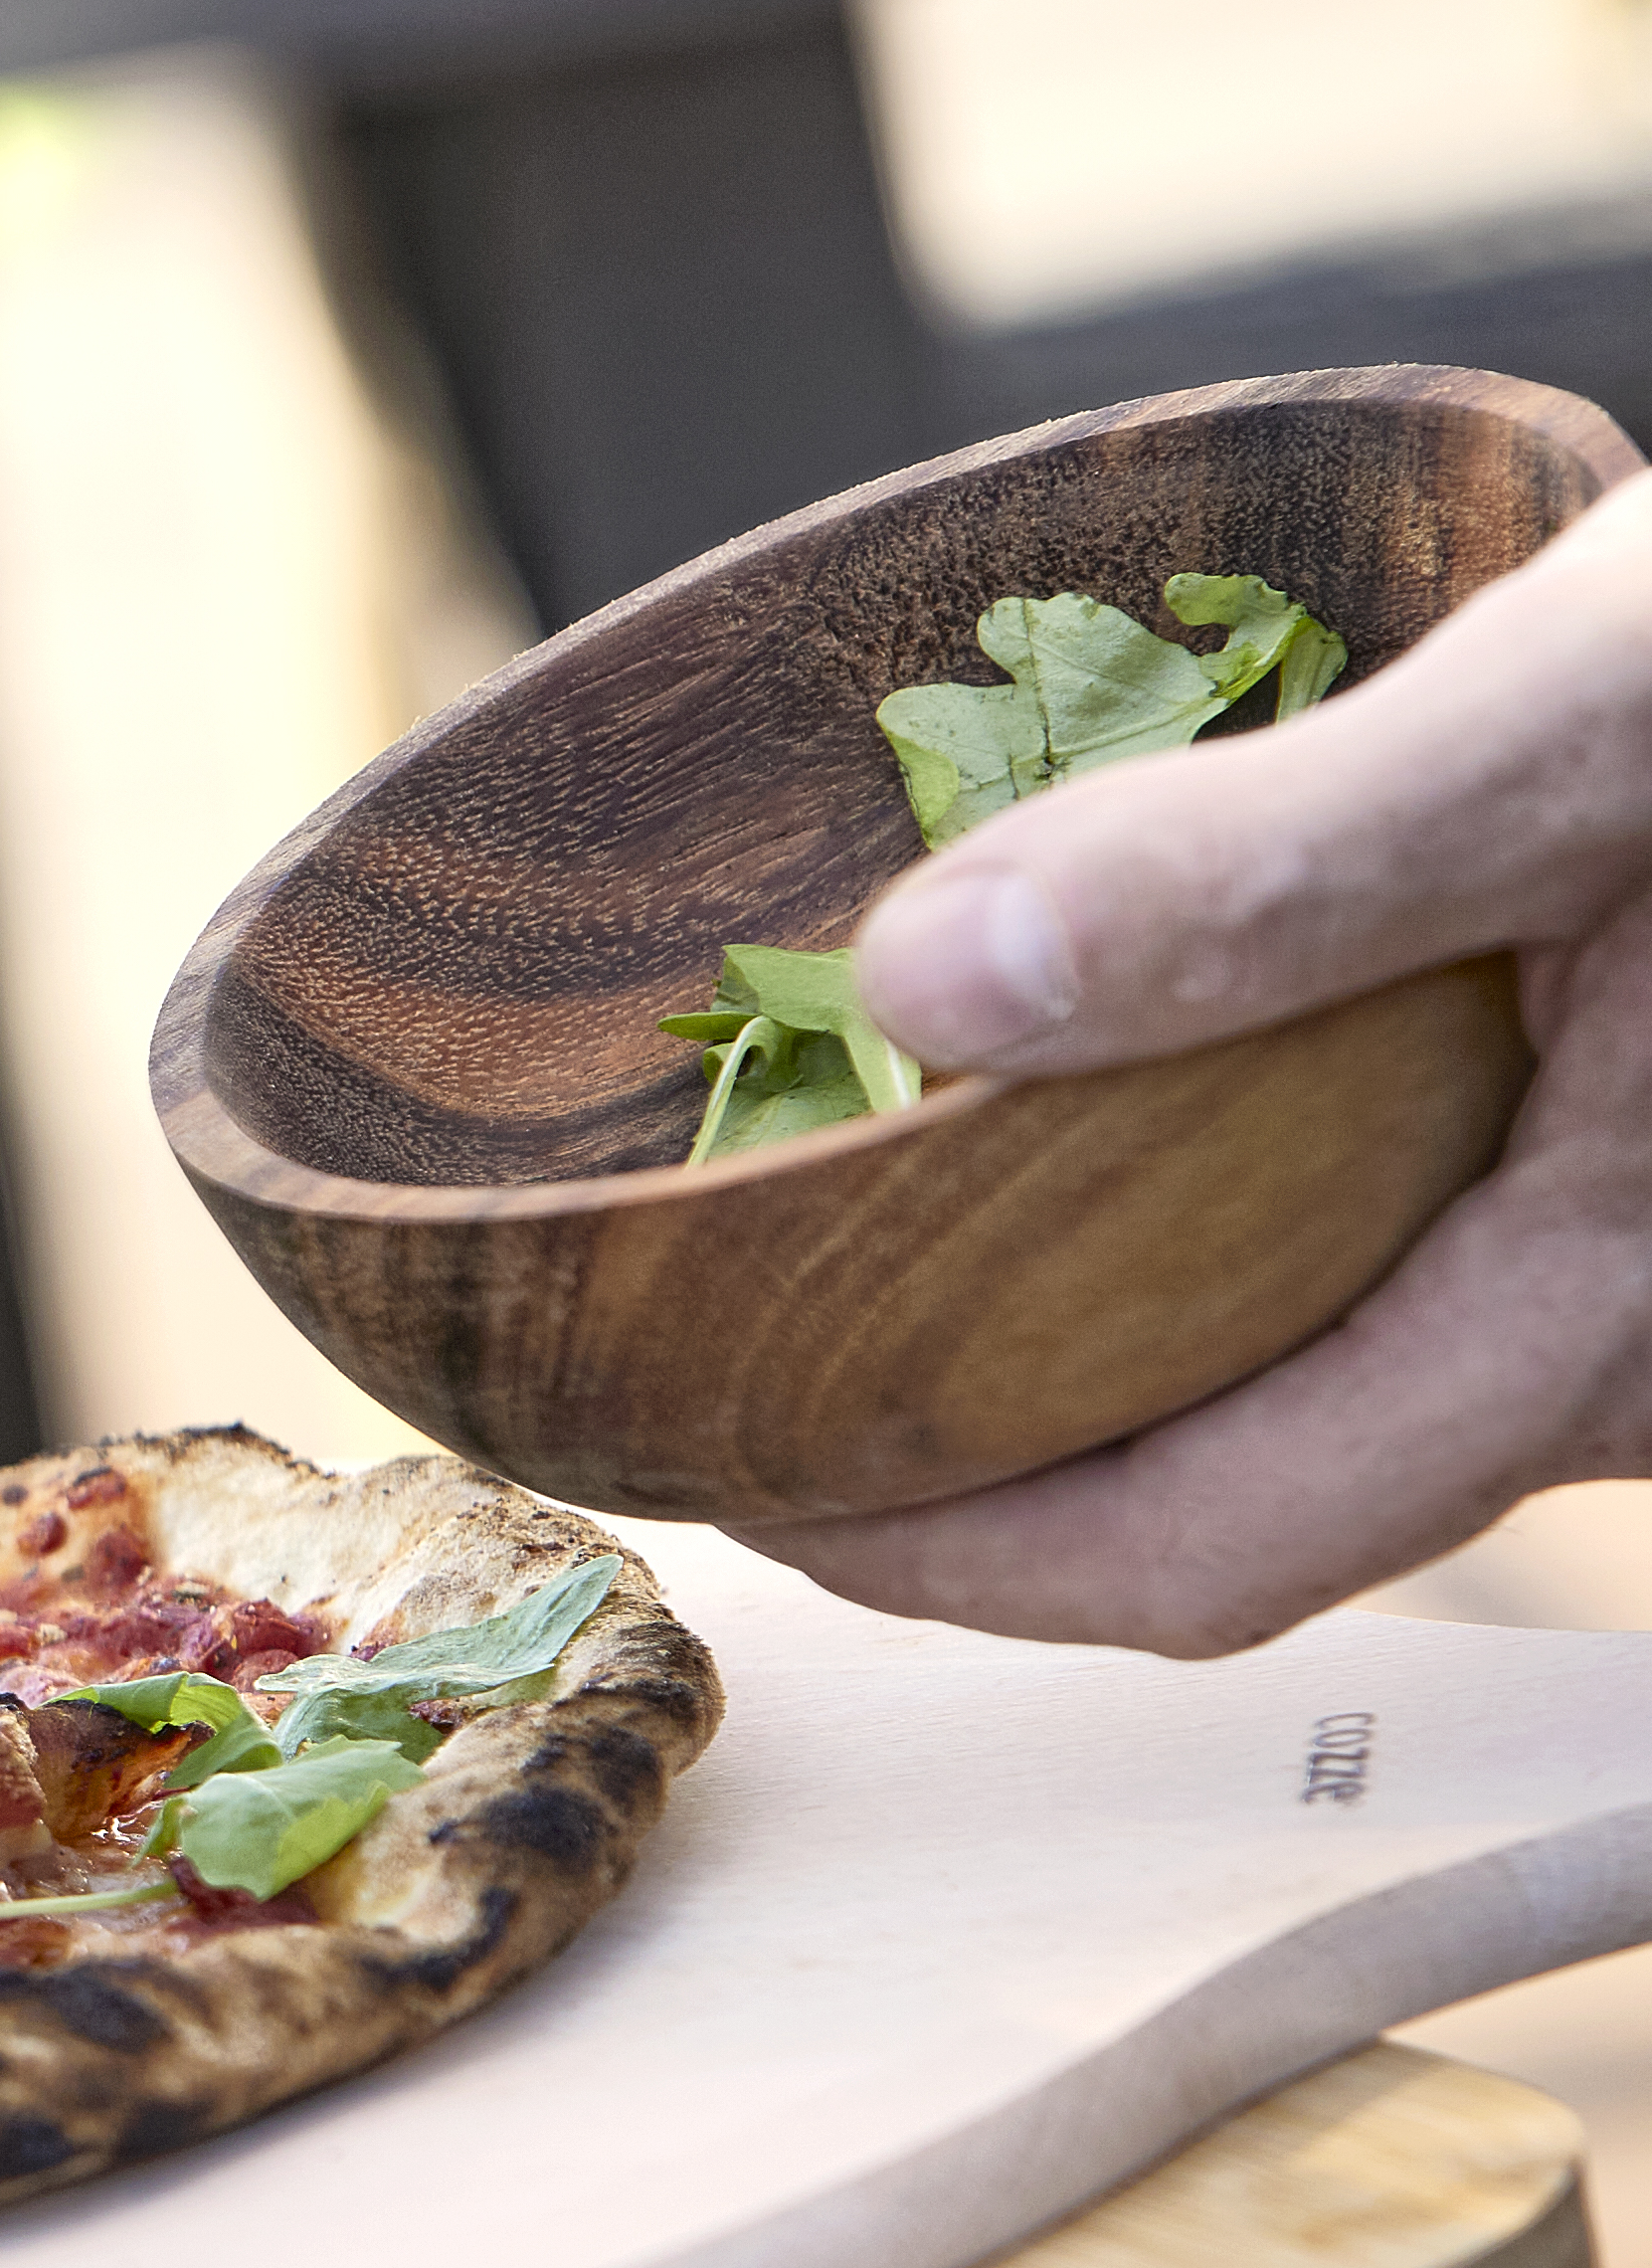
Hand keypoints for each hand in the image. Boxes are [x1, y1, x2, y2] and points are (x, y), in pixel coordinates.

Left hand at [738, 471, 1651, 1651]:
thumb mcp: (1602, 713)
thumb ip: (1283, 861)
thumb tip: (927, 984)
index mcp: (1616, 1327)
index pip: (1200, 1555)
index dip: (925, 1553)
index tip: (710, 1468)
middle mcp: (1648, 1364)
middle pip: (1244, 1491)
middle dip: (977, 1442)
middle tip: (730, 1337)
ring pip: (1323, 1376)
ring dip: (1091, 1324)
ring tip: (858, 1208)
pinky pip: (1400, 1258)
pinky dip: (1212, 1213)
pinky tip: (1079, 1086)